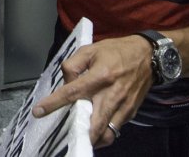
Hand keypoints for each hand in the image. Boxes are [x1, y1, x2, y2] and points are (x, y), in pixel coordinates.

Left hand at [33, 35, 152, 147]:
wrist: (149, 56)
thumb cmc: (117, 51)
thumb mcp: (91, 49)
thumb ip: (73, 65)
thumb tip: (66, 83)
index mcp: (100, 76)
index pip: (72, 93)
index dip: (54, 103)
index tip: (39, 111)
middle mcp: (112, 94)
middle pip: (93, 123)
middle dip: (78, 133)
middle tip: (63, 135)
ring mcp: (123, 107)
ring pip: (106, 133)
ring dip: (91, 139)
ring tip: (78, 137)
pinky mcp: (130, 113)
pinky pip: (114, 130)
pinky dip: (103, 135)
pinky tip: (93, 132)